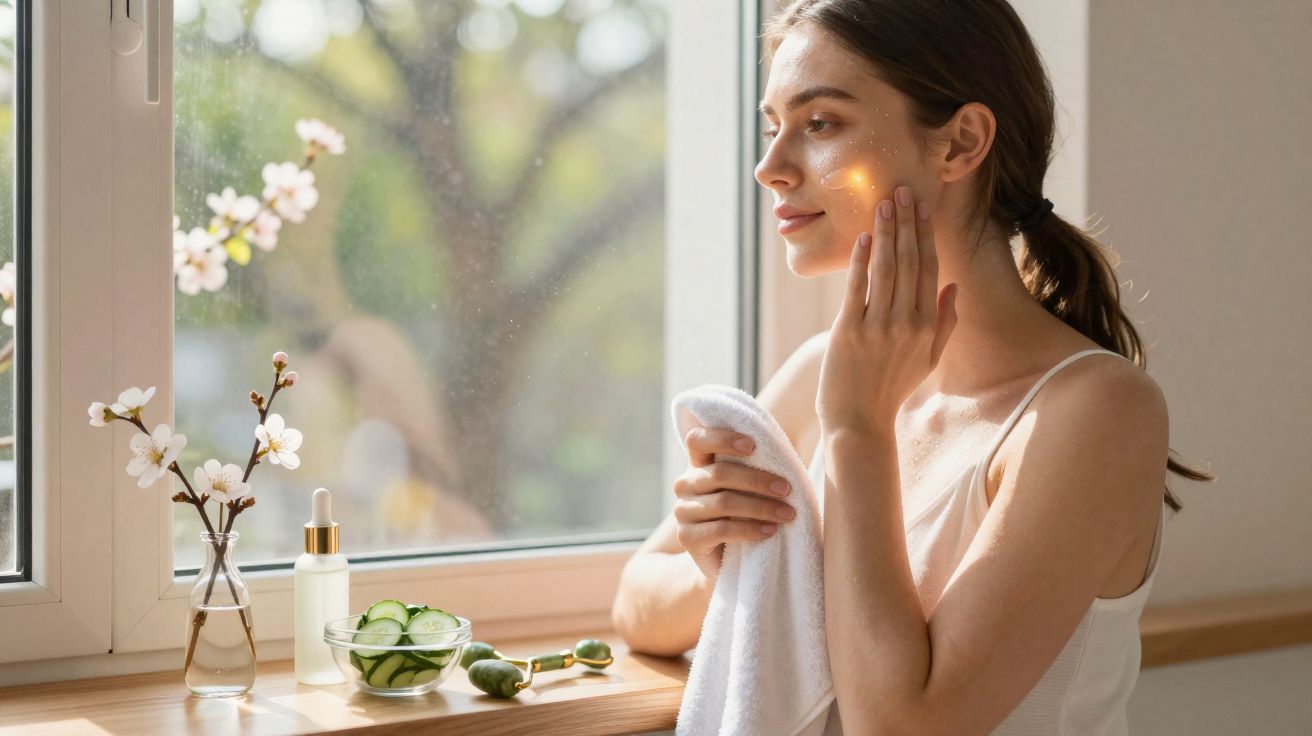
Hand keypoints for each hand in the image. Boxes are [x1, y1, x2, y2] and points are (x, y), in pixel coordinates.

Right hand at [672, 426, 796, 581]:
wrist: (726, 557)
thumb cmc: (744, 513)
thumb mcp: (748, 486)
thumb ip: (756, 466)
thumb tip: (784, 454)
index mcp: (698, 464)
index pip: (698, 440)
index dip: (722, 438)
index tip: (753, 446)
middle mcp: (685, 484)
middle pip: (719, 473)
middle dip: (757, 480)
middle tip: (786, 489)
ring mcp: (682, 511)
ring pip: (724, 502)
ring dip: (761, 507)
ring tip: (787, 513)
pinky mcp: (687, 538)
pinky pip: (721, 530)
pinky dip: (750, 529)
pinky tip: (770, 530)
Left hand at [816, 186, 958, 436]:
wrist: (859, 423)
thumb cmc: (892, 390)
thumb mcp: (928, 360)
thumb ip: (945, 323)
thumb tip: (953, 287)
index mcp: (928, 327)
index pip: (930, 270)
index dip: (926, 236)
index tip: (922, 207)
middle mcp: (907, 324)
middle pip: (910, 263)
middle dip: (907, 223)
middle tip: (902, 191)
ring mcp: (878, 328)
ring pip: (886, 270)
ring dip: (887, 233)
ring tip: (885, 203)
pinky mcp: (849, 332)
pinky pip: (857, 289)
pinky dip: (861, 261)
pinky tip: (864, 237)